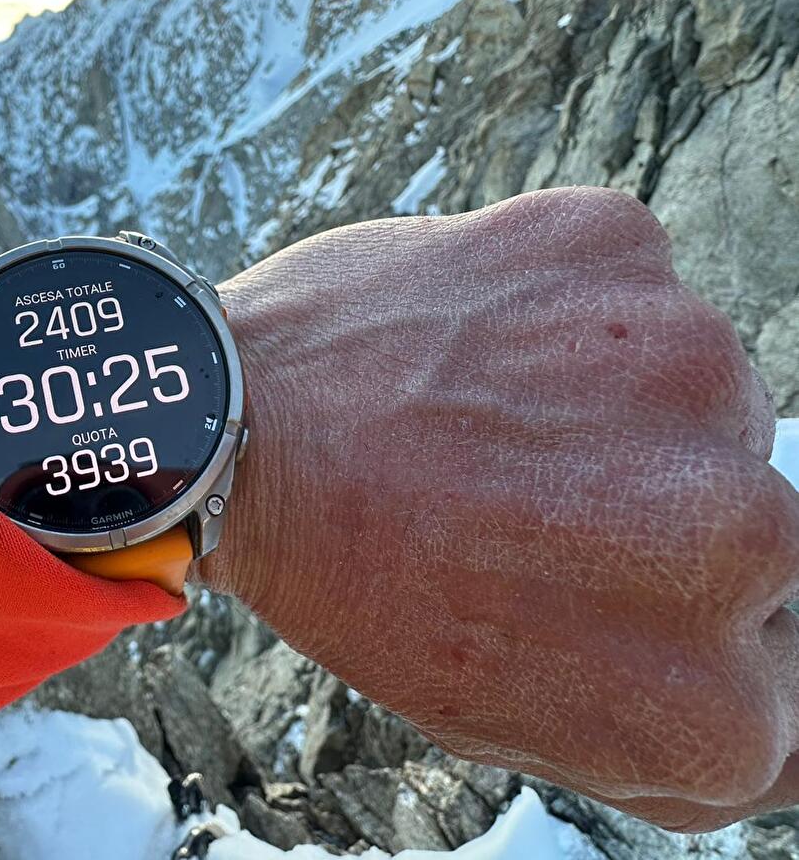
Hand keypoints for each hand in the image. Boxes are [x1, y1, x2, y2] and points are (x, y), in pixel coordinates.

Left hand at [204, 187, 798, 831]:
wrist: (228, 431)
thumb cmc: (355, 580)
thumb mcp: (512, 715)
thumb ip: (666, 725)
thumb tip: (767, 694)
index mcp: (707, 697)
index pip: (772, 667)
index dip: (665, 624)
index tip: (583, 590)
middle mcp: (738, 534)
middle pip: (753, 531)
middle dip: (646, 520)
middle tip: (521, 502)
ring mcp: (689, 372)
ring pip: (698, 400)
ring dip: (613, 411)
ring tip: (485, 422)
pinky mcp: (617, 248)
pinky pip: (630, 292)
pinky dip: (568, 317)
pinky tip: (476, 349)